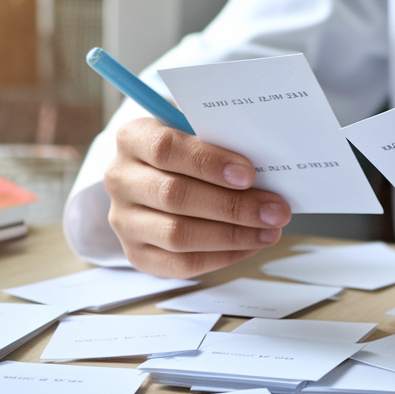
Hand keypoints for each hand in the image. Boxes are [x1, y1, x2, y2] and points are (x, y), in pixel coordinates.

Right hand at [104, 118, 290, 277]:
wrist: (156, 175)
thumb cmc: (186, 149)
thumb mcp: (196, 130)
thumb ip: (220, 139)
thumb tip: (265, 161)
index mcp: (132, 139)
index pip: (164, 149)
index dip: (208, 162)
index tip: (248, 174)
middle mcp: (120, 179)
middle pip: (174, 196)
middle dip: (232, 206)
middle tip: (275, 209)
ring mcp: (124, 220)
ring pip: (177, 234)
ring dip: (232, 234)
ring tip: (269, 230)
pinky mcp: (136, 253)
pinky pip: (180, 263)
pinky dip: (221, 256)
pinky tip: (249, 245)